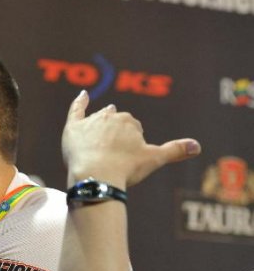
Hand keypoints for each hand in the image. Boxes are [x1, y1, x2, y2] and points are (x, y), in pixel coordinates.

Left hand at [62, 91, 200, 186]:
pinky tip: (83, 95)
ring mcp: (91, 122)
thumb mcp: (154, 159)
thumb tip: (197, 146)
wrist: (96, 175)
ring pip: (98, 119)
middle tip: (115, 153)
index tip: (128, 157)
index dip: (131, 143)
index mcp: (130, 122)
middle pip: (116, 123)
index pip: (132, 129)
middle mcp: (110, 117)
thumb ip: (174, 151)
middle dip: (117, 134)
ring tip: (102, 136)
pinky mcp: (73, 128)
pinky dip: (79, 102)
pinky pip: (76, 110)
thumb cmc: (125, 169)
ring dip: (101, 123)